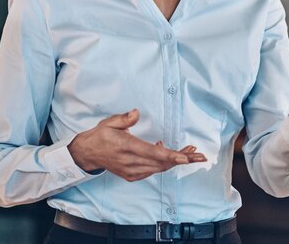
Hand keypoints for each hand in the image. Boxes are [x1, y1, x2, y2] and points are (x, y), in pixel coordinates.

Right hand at [68, 109, 206, 181]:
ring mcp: (131, 171)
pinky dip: (164, 163)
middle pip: (161, 163)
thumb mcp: (109, 123)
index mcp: (127, 147)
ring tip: (192, 153)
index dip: (171, 156)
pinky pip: (153, 171)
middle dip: (182, 159)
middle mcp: (131, 162)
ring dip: (176, 161)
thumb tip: (136, 112)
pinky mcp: (132, 175)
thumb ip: (123, 119)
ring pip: (159, 168)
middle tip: (200, 156)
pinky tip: (171, 154)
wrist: (88, 154)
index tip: (186, 157)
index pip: (153, 154)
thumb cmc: (101, 136)